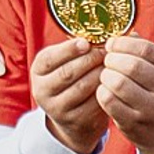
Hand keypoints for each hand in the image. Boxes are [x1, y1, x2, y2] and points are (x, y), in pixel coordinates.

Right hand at [31, 35, 107, 153]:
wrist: (73, 117)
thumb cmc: (74, 79)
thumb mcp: (68, 61)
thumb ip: (81, 47)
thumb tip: (112, 32)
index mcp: (38, 70)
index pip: (50, 58)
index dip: (69, 49)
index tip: (87, 42)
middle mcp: (43, 90)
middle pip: (68, 72)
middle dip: (91, 59)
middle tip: (108, 52)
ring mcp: (57, 108)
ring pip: (83, 87)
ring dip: (101, 73)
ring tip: (114, 65)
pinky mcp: (75, 121)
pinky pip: (94, 102)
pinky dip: (106, 90)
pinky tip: (115, 82)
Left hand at [100, 34, 153, 153]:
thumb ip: (142, 49)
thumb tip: (119, 34)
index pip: (145, 49)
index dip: (122, 44)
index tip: (111, 44)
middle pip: (131, 66)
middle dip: (112, 59)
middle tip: (107, 61)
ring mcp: (151, 108)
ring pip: (118, 83)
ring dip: (105, 76)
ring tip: (105, 75)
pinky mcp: (134, 123)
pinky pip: (109, 101)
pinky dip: (102, 92)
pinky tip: (104, 90)